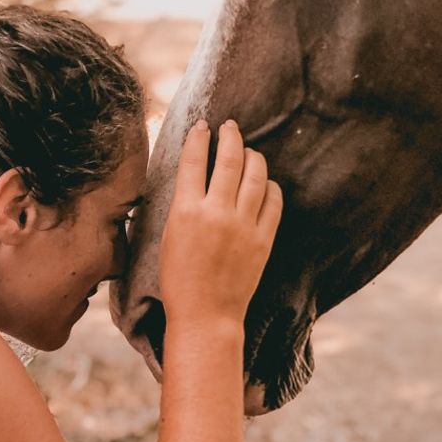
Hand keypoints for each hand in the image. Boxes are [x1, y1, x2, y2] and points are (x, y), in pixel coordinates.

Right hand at [158, 120, 282, 328]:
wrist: (205, 315)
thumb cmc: (178, 278)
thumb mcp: (168, 235)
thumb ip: (182, 202)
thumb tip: (191, 173)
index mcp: (186, 211)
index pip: (195, 160)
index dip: (199, 137)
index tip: (203, 126)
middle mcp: (217, 213)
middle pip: (230, 158)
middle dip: (231, 136)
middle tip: (230, 127)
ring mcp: (244, 225)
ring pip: (256, 174)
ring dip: (253, 155)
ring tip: (248, 150)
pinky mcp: (264, 238)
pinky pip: (273, 200)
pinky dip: (270, 185)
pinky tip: (264, 182)